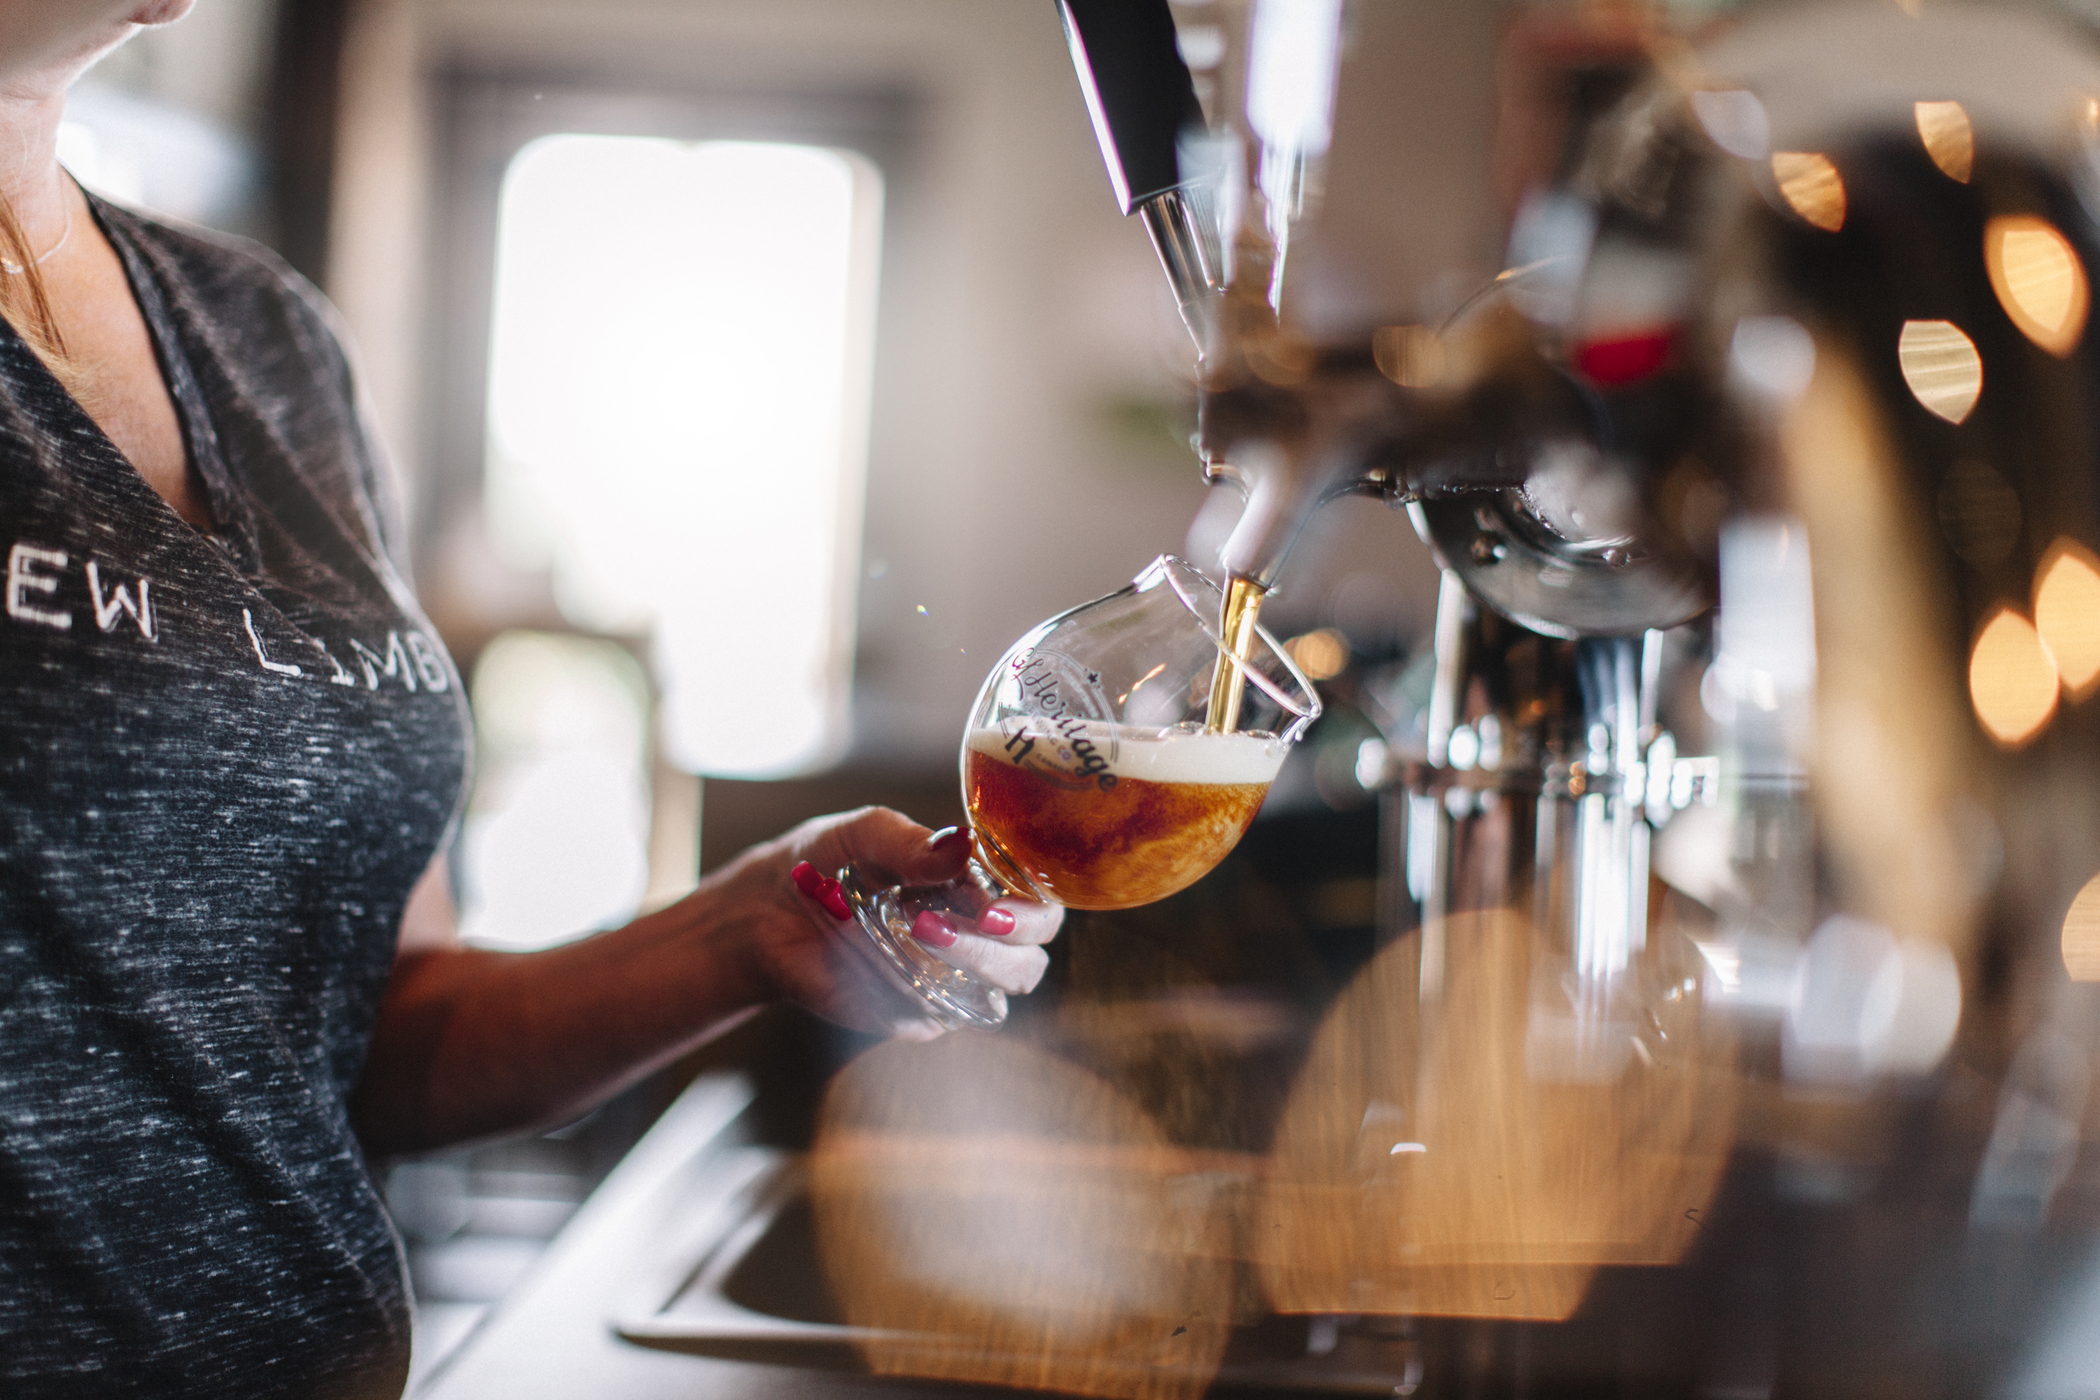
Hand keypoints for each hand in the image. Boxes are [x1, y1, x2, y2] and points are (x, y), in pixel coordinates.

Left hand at [706, 807, 1060, 1037]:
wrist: (766, 911)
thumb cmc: (827, 861)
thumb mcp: (866, 833)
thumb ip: (912, 843)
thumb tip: (961, 846)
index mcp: (978, 888)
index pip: (1039, 904)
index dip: (1028, 904)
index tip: (990, 895)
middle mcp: (975, 938)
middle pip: (1032, 955)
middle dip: (1008, 936)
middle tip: (961, 915)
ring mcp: (948, 981)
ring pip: (1002, 991)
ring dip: (973, 962)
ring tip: (916, 930)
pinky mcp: (913, 1016)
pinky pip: (935, 1017)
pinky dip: (911, 990)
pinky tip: (875, 962)